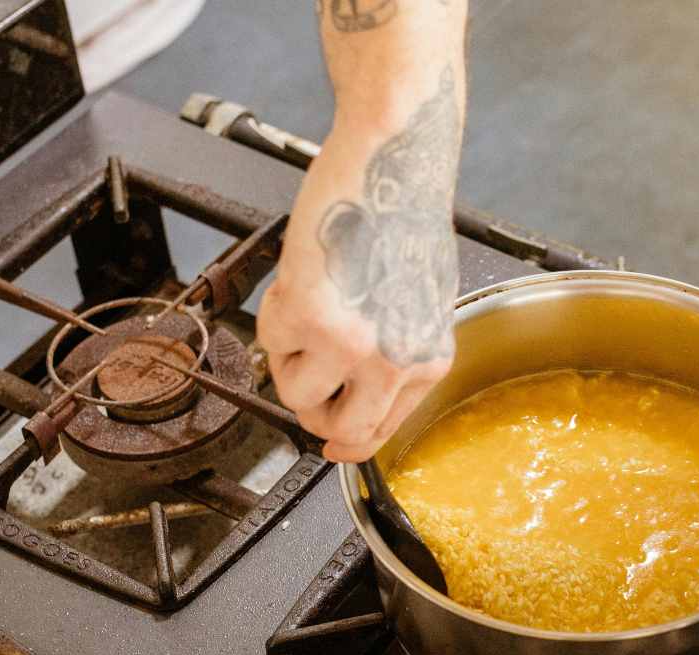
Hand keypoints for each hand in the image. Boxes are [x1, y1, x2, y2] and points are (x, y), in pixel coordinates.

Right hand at [258, 69, 460, 461]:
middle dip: (311, 411)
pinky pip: (270, 342)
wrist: (394, 166)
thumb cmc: (405, 219)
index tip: (329, 444)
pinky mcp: (313, 319)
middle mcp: (396, 361)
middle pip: (338, 430)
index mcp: (428, 359)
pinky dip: (275, 312)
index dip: (348, 443)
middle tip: (301, 376)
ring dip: (288, 357)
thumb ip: (392, 350)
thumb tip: (357, 394)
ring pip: (294, 392)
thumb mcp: (418, 302)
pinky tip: (304, 278)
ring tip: (308, 308)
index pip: (381, 430)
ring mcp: (354, 346)